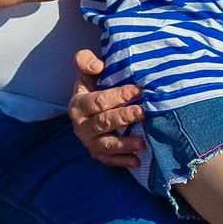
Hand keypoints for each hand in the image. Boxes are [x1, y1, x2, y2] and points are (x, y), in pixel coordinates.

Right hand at [69, 47, 143, 166]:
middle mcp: (81, 126)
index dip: (118, 95)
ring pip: (106, 144)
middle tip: (143, 112)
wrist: (88, 110)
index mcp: (78, 105)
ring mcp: (89, 142)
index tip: (138, 90)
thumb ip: (86, 62)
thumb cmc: (93, 88)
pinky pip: (109, 160)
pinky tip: (137, 161)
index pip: (98, 100)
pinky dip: (123, 161)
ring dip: (124, 144)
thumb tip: (98, 65)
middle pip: (103, 122)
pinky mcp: (98, 154)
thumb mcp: (86, 73)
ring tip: (143, 143)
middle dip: (124, 117)